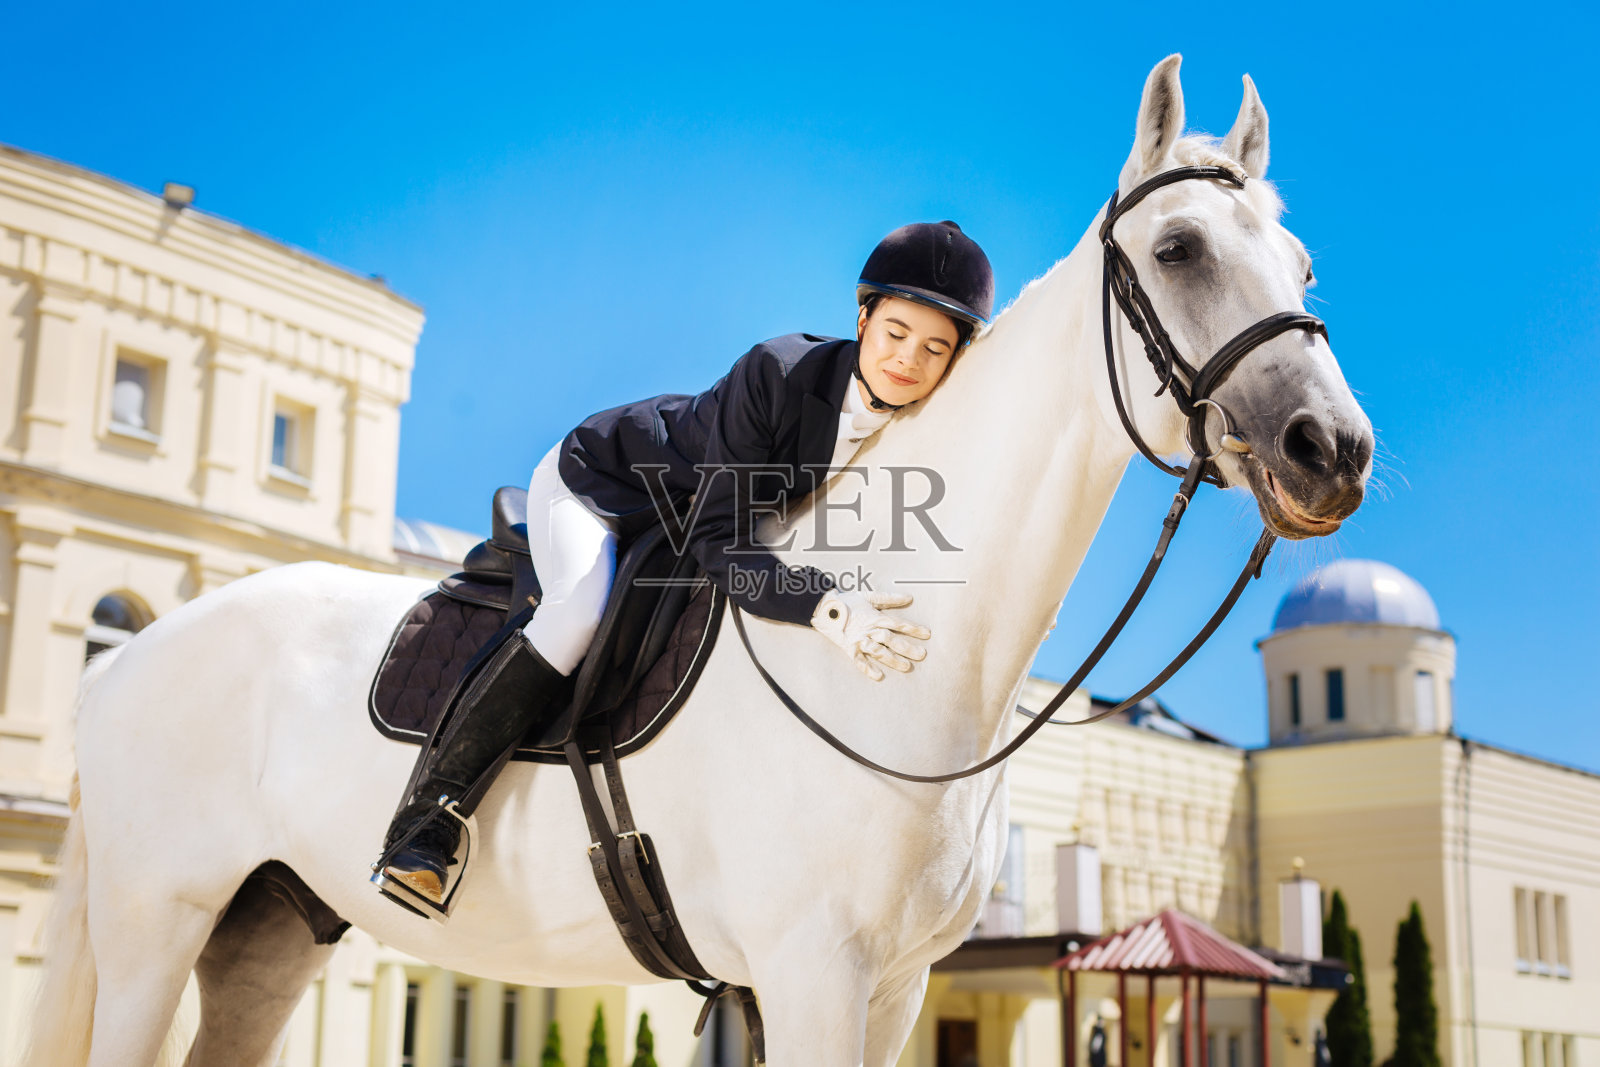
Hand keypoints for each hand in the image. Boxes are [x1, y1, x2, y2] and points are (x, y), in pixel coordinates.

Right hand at [810, 589, 930, 680]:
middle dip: (907, 647)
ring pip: (878, 651)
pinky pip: (859, 660)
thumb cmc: (848, 601)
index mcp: (875, 617)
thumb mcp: (869, 596)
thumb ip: (889, 598)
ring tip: (906, 667)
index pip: (898, 623)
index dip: (913, 628)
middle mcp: (869, 629)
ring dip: (892, 659)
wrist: (824, 608)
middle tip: (922, 655)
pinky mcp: (849, 648)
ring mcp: (859, 640)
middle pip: (891, 639)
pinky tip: (878, 676)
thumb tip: (909, 597)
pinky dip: (868, 668)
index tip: (927, 634)